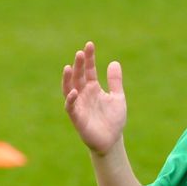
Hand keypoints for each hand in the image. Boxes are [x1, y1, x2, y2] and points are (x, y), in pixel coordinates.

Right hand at [61, 41, 125, 156]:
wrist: (112, 140)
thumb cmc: (113, 119)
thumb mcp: (118, 98)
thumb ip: (115, 81)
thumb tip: (114, 62)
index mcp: (93, 88)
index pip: (89, 70)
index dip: (89, 58)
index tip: (90, 45)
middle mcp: (83, 94)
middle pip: (78, 76)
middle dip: (79, 65)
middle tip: (80, 53)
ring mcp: (79, 105)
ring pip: (69, 89)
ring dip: (68, 79)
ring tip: (69, 67)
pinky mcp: (77, 118)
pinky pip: (70, 107)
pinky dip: (70, 99)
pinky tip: (74, 91)